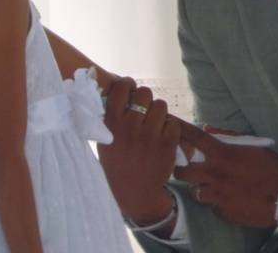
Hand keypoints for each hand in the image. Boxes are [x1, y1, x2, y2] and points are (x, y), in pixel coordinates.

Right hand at [98, 78, 180, 226]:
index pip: (121, 89)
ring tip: (154, 121)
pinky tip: (162, 134)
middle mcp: (131, 126)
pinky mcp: (167, 145)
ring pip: (161, 105)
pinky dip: (169, 127)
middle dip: (144, 98)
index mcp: (112, 123)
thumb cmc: (116, 163)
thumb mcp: (104, 140)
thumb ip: (110, 117)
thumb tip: (119, 93)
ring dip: (158, 111)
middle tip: (143, 107)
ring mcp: (150, 136)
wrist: (133, 192)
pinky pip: (173, 123)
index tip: (129, 89)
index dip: (127, 85)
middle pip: (144, 93)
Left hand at [174, 122, 277, 227]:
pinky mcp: (224, 212)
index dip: (178, 128)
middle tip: (187, 169)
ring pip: (195, 192)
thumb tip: (207, 128)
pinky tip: (228, 200)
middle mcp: (215, 174)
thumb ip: (227, 136)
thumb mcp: (252, 146)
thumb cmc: (272, 167)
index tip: (167, 122)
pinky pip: (213, 208)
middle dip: (181, 170)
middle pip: (182, 172)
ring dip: (201, 189)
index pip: (193, 137)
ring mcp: (218, 195)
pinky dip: (217, 204)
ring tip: (213, 187)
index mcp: (222, 154)